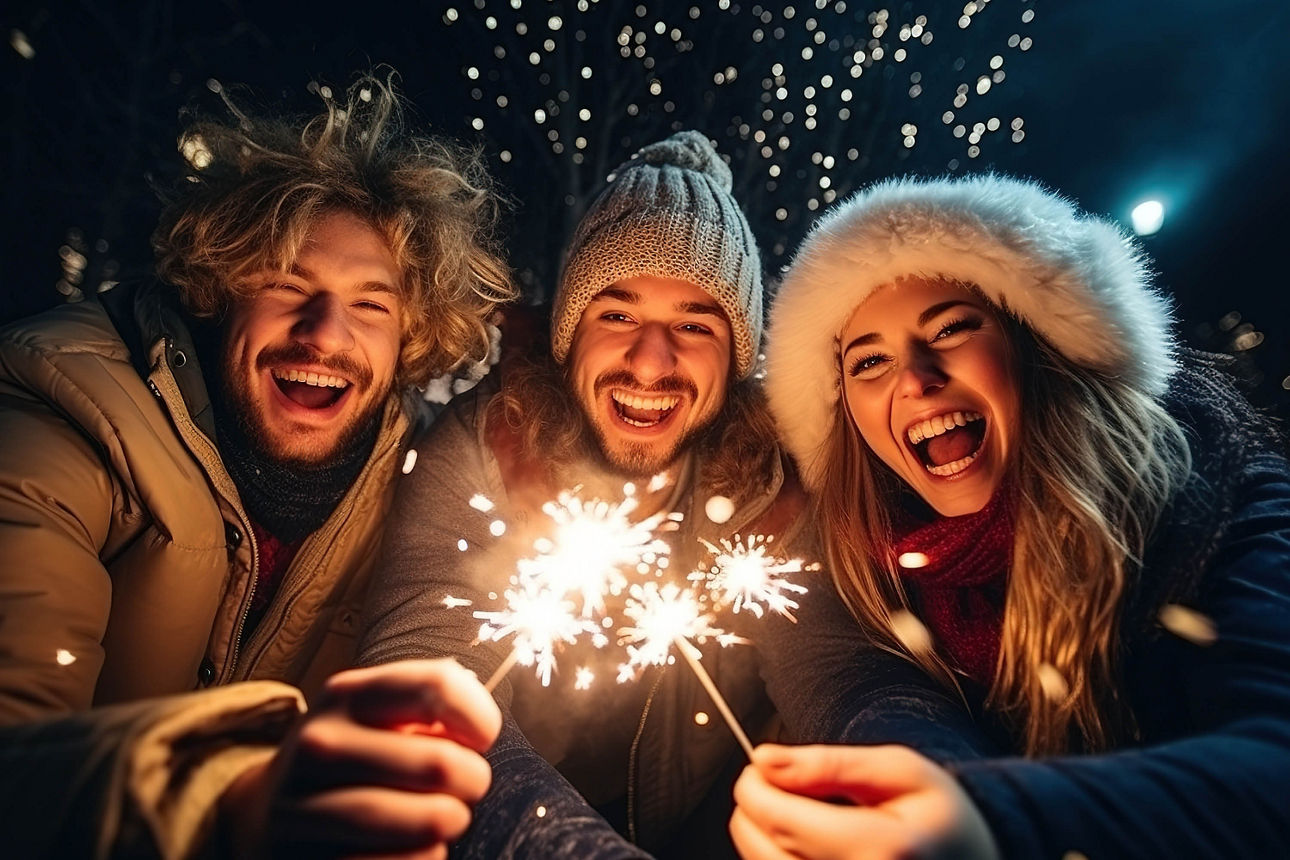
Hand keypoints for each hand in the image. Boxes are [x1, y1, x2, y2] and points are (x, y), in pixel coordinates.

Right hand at [220, 658, 501, 858]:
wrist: (265, 817)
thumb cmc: (349, 761)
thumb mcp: (376, 716)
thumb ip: (430, 705)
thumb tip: (478, 727)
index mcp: (346, 696)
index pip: (436, 686)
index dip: (478, 716)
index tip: (481, 737)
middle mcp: (320, 745)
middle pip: (441, 763)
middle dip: (473, 779)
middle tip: (467, 785)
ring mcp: (306, 808)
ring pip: (428, 820)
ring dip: (451, 820)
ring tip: (446, 816)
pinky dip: (425, 856)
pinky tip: (414, 846)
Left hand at [730, 743, 997, 859]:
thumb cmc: (942, 821)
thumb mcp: (900, 772)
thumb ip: (829, 764)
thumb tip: (765, 760)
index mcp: (881, 849)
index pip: (779, 819)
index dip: (754, 788)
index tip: (759, 768)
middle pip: (762, 848)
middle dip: (754, 810)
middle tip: (775, 786)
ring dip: (762, 838)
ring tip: (795, 814)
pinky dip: (779, 858)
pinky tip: (804, 845)